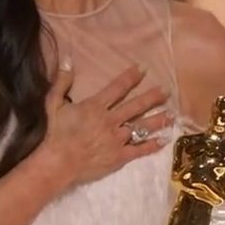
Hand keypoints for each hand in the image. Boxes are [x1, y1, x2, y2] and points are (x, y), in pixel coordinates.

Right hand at [41, 60, 170, 185]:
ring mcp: (117, 139)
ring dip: (158, 119)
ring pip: (142, 127)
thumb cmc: (53, 133)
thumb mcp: (52, 103)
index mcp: (95, 107)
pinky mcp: (119, 157)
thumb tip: (68, 60)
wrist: (56, 163)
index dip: (131, 77)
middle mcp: (110, 120)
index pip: (117, 88)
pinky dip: (153, 145)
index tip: (144, 68)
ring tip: (172, 114)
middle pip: (136, 106)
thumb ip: (61, 82)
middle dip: (152, 97)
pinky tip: (164, 140)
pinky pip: (139, 150)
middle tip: (166, 91)